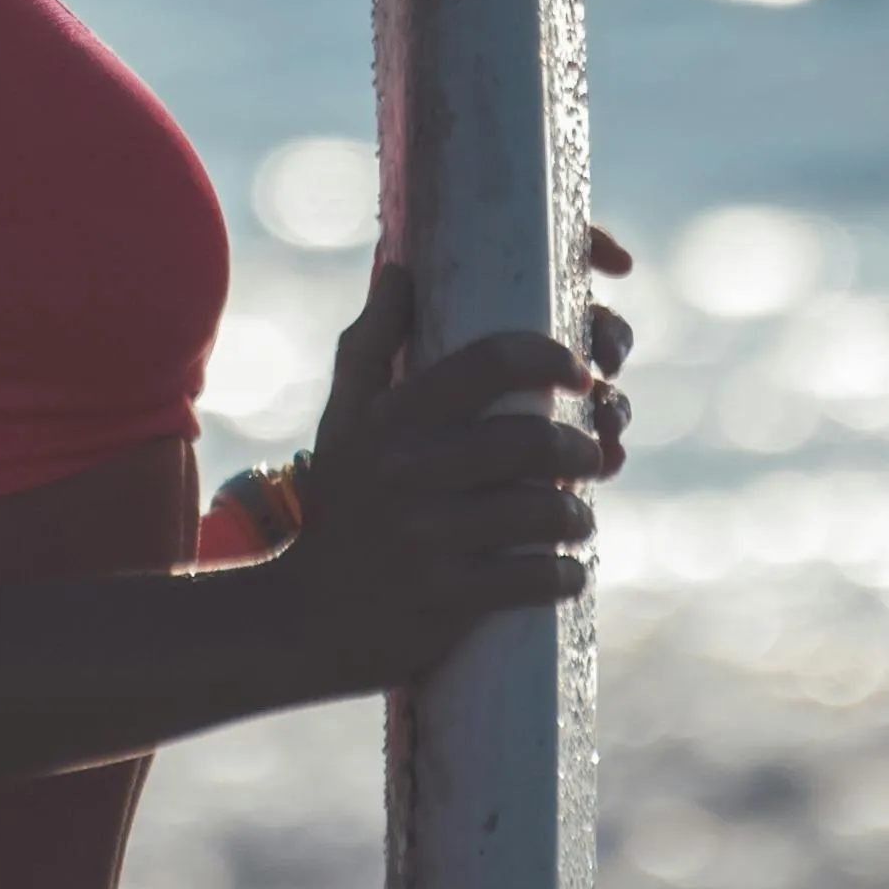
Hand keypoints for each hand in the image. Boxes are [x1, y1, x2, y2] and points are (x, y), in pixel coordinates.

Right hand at [269, 251, 627, 695]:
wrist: (300, 620)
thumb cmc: (337, 510)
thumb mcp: (342, 424)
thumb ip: (371, 344)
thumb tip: (399, 268)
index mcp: (389, 421)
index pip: (487, 363)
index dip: (549, 358)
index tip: (578, 372)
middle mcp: (408, 472)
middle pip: (530, 439)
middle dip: (578, 444)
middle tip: (589, 453)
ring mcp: (428, 538)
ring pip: (544, 510)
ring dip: (577, 513)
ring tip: (578, 515)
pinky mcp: (447, 599)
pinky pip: (535, 578)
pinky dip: (566, 574)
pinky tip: (568, 570)